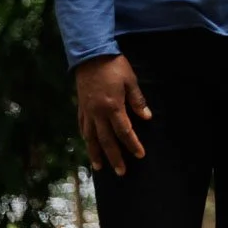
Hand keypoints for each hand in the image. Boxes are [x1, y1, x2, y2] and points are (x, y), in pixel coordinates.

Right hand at [74, 54, 150, 175]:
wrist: (90, 55)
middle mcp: (97, 113)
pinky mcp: (81, 107)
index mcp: (112, 107)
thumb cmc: (114, 66)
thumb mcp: (130, 81)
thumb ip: (138, 101)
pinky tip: (88, 144)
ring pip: (90, 138)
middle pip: (106, 140)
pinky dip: (86, 138)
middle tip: (121, 172)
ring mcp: (87, 111)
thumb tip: (147, 118)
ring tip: (99, 167)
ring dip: (95, 153)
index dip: (132, 144)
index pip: (124, 132)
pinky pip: (82, 127)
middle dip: (114, 157)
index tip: (139, 155)